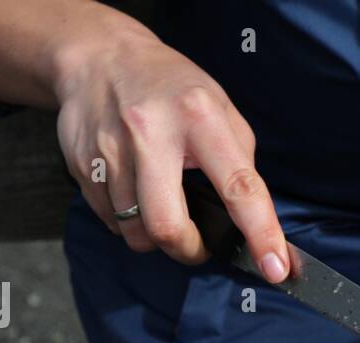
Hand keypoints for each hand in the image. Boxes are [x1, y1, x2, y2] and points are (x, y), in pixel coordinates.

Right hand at [0, 0, 288, 277]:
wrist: (99, 56)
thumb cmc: (170, 88)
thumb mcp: (219, 108)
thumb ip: (237, 162)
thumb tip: (252, 221)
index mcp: (200, 117)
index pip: (238, 187)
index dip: (260, 233)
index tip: (276, 269)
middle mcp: (152, 132)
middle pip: (168, 226)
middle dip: (188, 250)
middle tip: (196, 245)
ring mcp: (112, 149)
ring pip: (135, 232)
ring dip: (154, 237)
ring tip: (161, 206)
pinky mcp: (83, 165)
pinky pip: (110, 221)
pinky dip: (127, 222)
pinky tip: (133, 192)